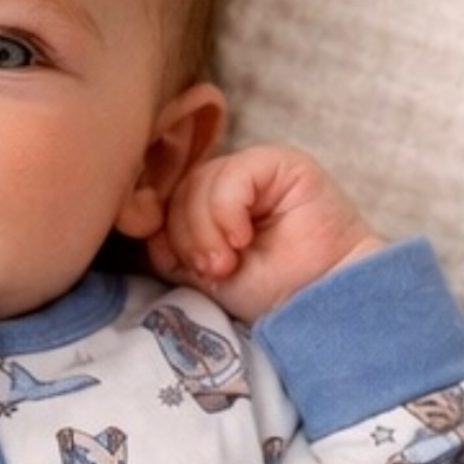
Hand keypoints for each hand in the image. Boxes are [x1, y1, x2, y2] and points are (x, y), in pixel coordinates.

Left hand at [145, 143, 385, 321]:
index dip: (165, 233)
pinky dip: (228, 210)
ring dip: (206, 229)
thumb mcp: (202, 272)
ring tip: (227, 262)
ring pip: (201, 181)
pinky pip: (235, 174)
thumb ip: (172, 246)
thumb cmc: (267, 290)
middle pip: (180, 190)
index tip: (182, 268)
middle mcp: (230, 181)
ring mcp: (256, 169)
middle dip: (186, 235)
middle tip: (212, 270)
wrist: (317, 300)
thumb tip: (147, 225)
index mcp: (208, 204)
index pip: (166, 202)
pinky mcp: (282, 163)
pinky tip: (243, 238)